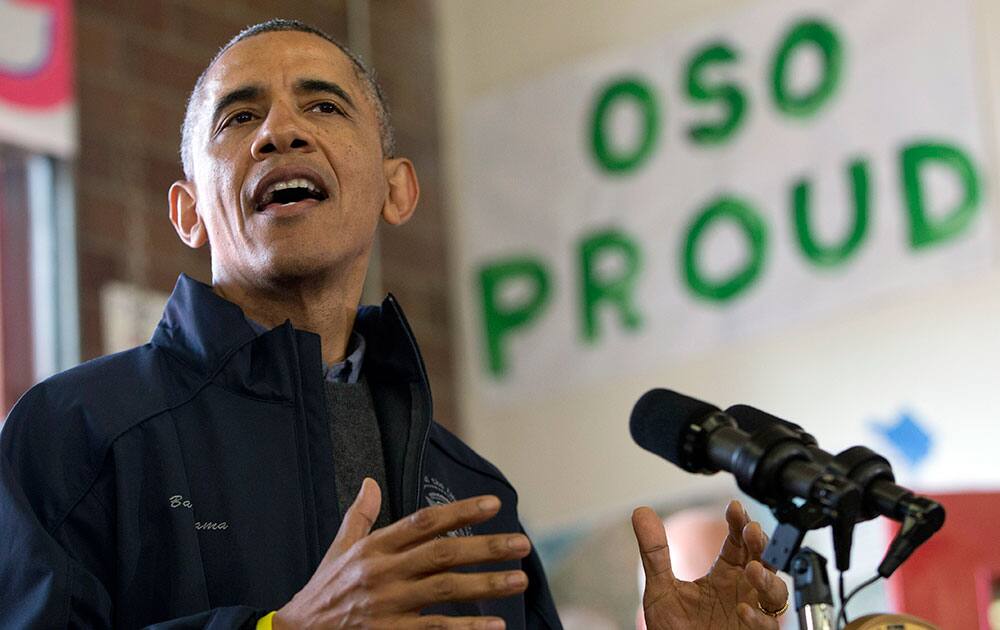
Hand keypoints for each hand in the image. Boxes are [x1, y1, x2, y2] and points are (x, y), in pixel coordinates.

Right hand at [274, 478, 529, 628]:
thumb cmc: (323, 592)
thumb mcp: (338, 549)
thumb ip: (360, 517)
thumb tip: (370, 482)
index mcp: (374, 548)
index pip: (424, 522)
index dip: (460, 511)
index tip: (493, 505)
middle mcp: (382, 573)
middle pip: (442, 553)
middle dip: (485, 547)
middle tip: (522, 544)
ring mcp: (387, 606)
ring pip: (445, 590)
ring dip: (486, 585)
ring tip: (519, 579)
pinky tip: (495, 626)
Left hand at [633, 500, 788, 629]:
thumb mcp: (661, 589)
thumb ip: (655, 553)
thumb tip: (641, 512)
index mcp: (724, 576)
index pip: (739, 542)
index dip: (740, 523)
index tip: (734, 508)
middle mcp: (742, 591)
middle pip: (763, 560)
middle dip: (761, 544)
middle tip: (751, 530)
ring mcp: (751, 614)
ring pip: (775, 592)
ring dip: (767, 579)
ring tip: (752, 568)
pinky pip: (768, 626)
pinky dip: (757, 617)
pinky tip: (742, 609)